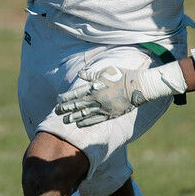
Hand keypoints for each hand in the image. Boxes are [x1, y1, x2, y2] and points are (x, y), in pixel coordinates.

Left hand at [56, 60, 186, 126]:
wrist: (138, 87)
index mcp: (94, 87)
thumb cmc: (123, 76)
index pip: (75, 94)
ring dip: (73, 117)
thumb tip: (80, 75)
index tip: (58, 100)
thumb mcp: (106, 71)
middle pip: (77, 105)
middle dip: (65, 109)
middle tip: (56, 112)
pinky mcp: (110, 114)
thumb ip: (91, 75)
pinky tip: (79, 124)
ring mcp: (103, 108)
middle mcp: (96, 99)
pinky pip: (95, 120)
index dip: (65, 98)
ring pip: (84, 114)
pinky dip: (86, 122)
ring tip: (65, 120)